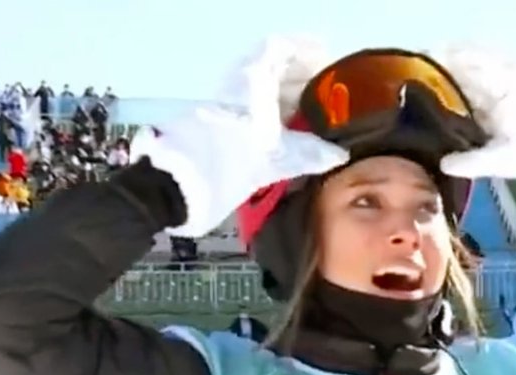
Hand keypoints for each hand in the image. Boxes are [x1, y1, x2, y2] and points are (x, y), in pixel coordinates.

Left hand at [130, 36, 349, 236]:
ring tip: (309, 114)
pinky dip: (271, 111)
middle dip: (298, 74)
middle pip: (270, 66)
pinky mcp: (217, 122)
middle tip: (324, 90)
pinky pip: (251, 106)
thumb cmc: (229, 161)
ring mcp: (225, 103)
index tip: (324, 58)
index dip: (303, 49)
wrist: (178, 184)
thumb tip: (338, 155)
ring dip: (284, 95)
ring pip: (259, 88)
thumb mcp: (276, 159)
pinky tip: (285, 133)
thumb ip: (309, 154)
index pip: (279, 48)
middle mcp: (237, 85)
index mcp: (252, 80)